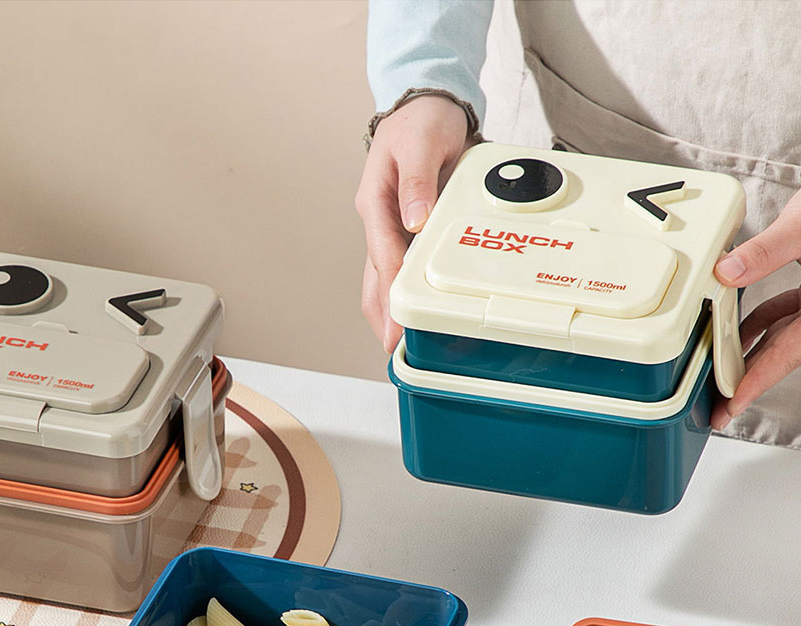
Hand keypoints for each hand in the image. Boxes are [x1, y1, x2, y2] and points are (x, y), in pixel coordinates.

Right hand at [356, 95, 474, 352]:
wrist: (427, 104)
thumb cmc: (422, 121)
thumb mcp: (421, 143)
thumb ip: (416, 183)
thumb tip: (413, 220)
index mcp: (375, 201)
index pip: (383, 255)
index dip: (390, 291)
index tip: (396, 320)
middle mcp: (377, 220)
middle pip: (373, 277)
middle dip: (382, 314)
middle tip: (393, 346)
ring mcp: (388, 227)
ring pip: (380, 277)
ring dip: (387, 309)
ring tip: (397, 341)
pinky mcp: (403, 229)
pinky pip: (397, 267)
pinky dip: (400, 292)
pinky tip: (409, 312)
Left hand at [712, 174, 800, 428]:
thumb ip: (762, 253)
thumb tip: (725, 273)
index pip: (789, 353)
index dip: (756, 381)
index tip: (732, 405)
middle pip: (785, 355)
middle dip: (749, 380)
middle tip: (719, 409)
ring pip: (784, 339)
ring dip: (752, 355)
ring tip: (719, 376)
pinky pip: (787, 318)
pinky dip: (761, 326)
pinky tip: (734, 332)